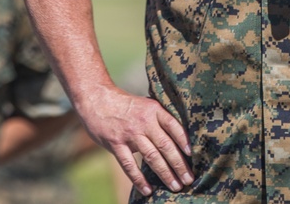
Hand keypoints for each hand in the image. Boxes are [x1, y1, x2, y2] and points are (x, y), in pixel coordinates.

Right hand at [76, 85, 192, 196]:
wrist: (96, 99)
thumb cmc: (125, 105)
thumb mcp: (145, 105)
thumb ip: (159, 119)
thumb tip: (181, 139)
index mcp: (153, 110)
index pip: (173, 126)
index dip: (184, 140)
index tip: (193, 155)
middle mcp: (143, 122)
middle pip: (165, 145)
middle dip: (179, 165)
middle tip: (189, 179)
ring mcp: (129, 134)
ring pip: (151, 157)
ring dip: (165, 173)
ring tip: (175, 186)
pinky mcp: (115, 144)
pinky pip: (129, 165)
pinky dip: (139, 179)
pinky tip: (148, 190)